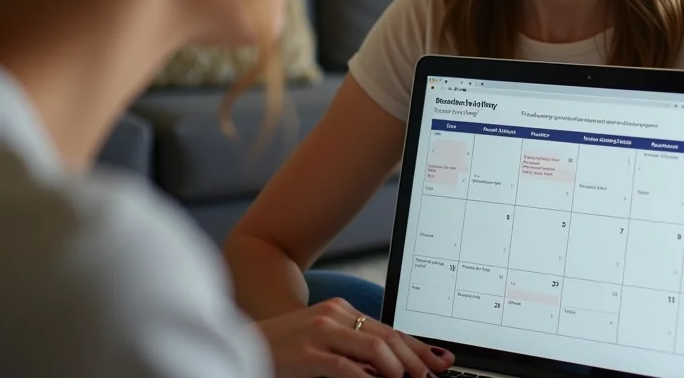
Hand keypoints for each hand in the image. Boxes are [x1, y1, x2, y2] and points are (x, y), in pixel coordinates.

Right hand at [257, 297, 454, 377]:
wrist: (242, 342)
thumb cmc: (286, 349)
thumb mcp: (325, 342)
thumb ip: (355, 349)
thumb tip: (394, 366)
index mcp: (342, 312)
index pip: (390, 330)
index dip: (418, 347)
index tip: (441, 361)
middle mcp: (335, 315)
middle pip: (388, 337)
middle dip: (416, 360)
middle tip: (431, 377)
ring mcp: (320, 331)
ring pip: (374, 347)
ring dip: (398, 369)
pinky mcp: (307, 352)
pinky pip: (346, 367)